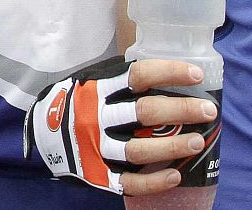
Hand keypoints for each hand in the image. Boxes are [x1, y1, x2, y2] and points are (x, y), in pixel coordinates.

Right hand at [24, 57, 217, 195]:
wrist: (43, 131)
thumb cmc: (79, 100)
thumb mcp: (93, 79)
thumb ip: (121, 77)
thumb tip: (167, 70)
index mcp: (98, 88)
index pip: (138, 76)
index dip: (169, 73)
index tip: (196, 74)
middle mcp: (97, 116)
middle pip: (145, 113)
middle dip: (181, 110)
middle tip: (208, 110)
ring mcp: (97, 147)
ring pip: (139, 149)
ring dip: (172, 145)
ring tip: (197, 141)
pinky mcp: (98, 173)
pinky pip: (129, 181)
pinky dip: (154, 181)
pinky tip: (175, 175)